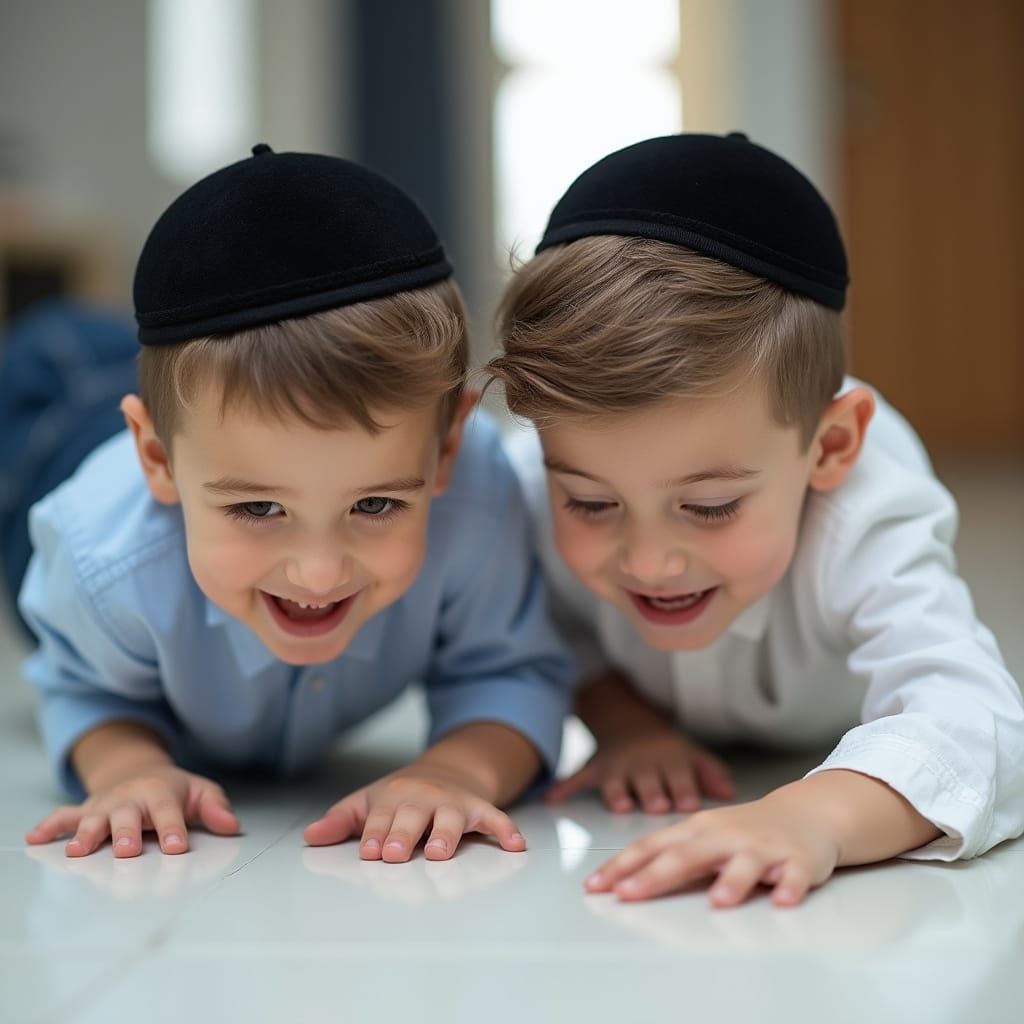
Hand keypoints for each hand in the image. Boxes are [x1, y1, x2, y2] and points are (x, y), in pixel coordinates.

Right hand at [25, 765, 239, 857]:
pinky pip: (64, 818)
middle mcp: (129, 798)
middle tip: (128, 852)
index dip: (173, 830)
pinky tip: (35, 838)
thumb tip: (232, 825)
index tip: (177, 848)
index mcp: (160, 792)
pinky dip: (50, 827)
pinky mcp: (86, 812)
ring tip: (78, 853)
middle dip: (126, 834)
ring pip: (94, 820)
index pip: (168, 812)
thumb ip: (216, 808)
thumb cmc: (175, 792)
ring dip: (87, 835)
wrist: (141, 774)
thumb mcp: (201, 793)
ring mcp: (105, 806)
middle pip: (127, 816)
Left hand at [303, 760, 526, 862]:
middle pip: (412, 816)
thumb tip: (310, 837)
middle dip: (403, 834)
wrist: (446, 771)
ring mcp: (453, 803)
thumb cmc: (401, 797)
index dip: (373, 833)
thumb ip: (341, 822)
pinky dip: (506, 829)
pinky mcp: (479, 809)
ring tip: (440, 852)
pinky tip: (515, 844)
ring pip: (451, 818)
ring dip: (445, 834)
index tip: (367, 851)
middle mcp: (424, 798)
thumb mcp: (367, 802)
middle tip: (395, 854)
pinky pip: (495, 818)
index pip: (380, 817)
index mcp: (393, 797)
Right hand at [547, 726, 734, 813]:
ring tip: (619, 804)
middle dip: (651, 792)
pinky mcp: (594, 769)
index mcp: (669, 761)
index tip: (688, 802)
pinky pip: (577, 777)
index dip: (684, 788)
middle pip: (648, 780)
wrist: (629, 722)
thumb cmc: (666, 751)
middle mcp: (642, 764)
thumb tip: (730, 791)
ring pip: (617, 781)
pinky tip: (553, 798)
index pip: (679, 776)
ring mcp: (617, 766)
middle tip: (656, 805)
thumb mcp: (691, 755)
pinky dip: (564, 788)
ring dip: (618, 792)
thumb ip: (710, 773)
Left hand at [584, 792, 841, 907]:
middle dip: (656, 875)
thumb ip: (670, 856)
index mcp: (698, 829)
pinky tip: (782, 900)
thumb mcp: (704, 835)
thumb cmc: (746, 829)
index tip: (595, 885)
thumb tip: (623, 879)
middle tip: (627, 894)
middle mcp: (726, 835)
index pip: (653, 846)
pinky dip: (789, 886)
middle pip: (688, 855)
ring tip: (718, 902)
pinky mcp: (799, 860)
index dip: (623, 865)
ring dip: (733, 882)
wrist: (808, 812)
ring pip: (746, 863)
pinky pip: (795, 875)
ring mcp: (764, 846)